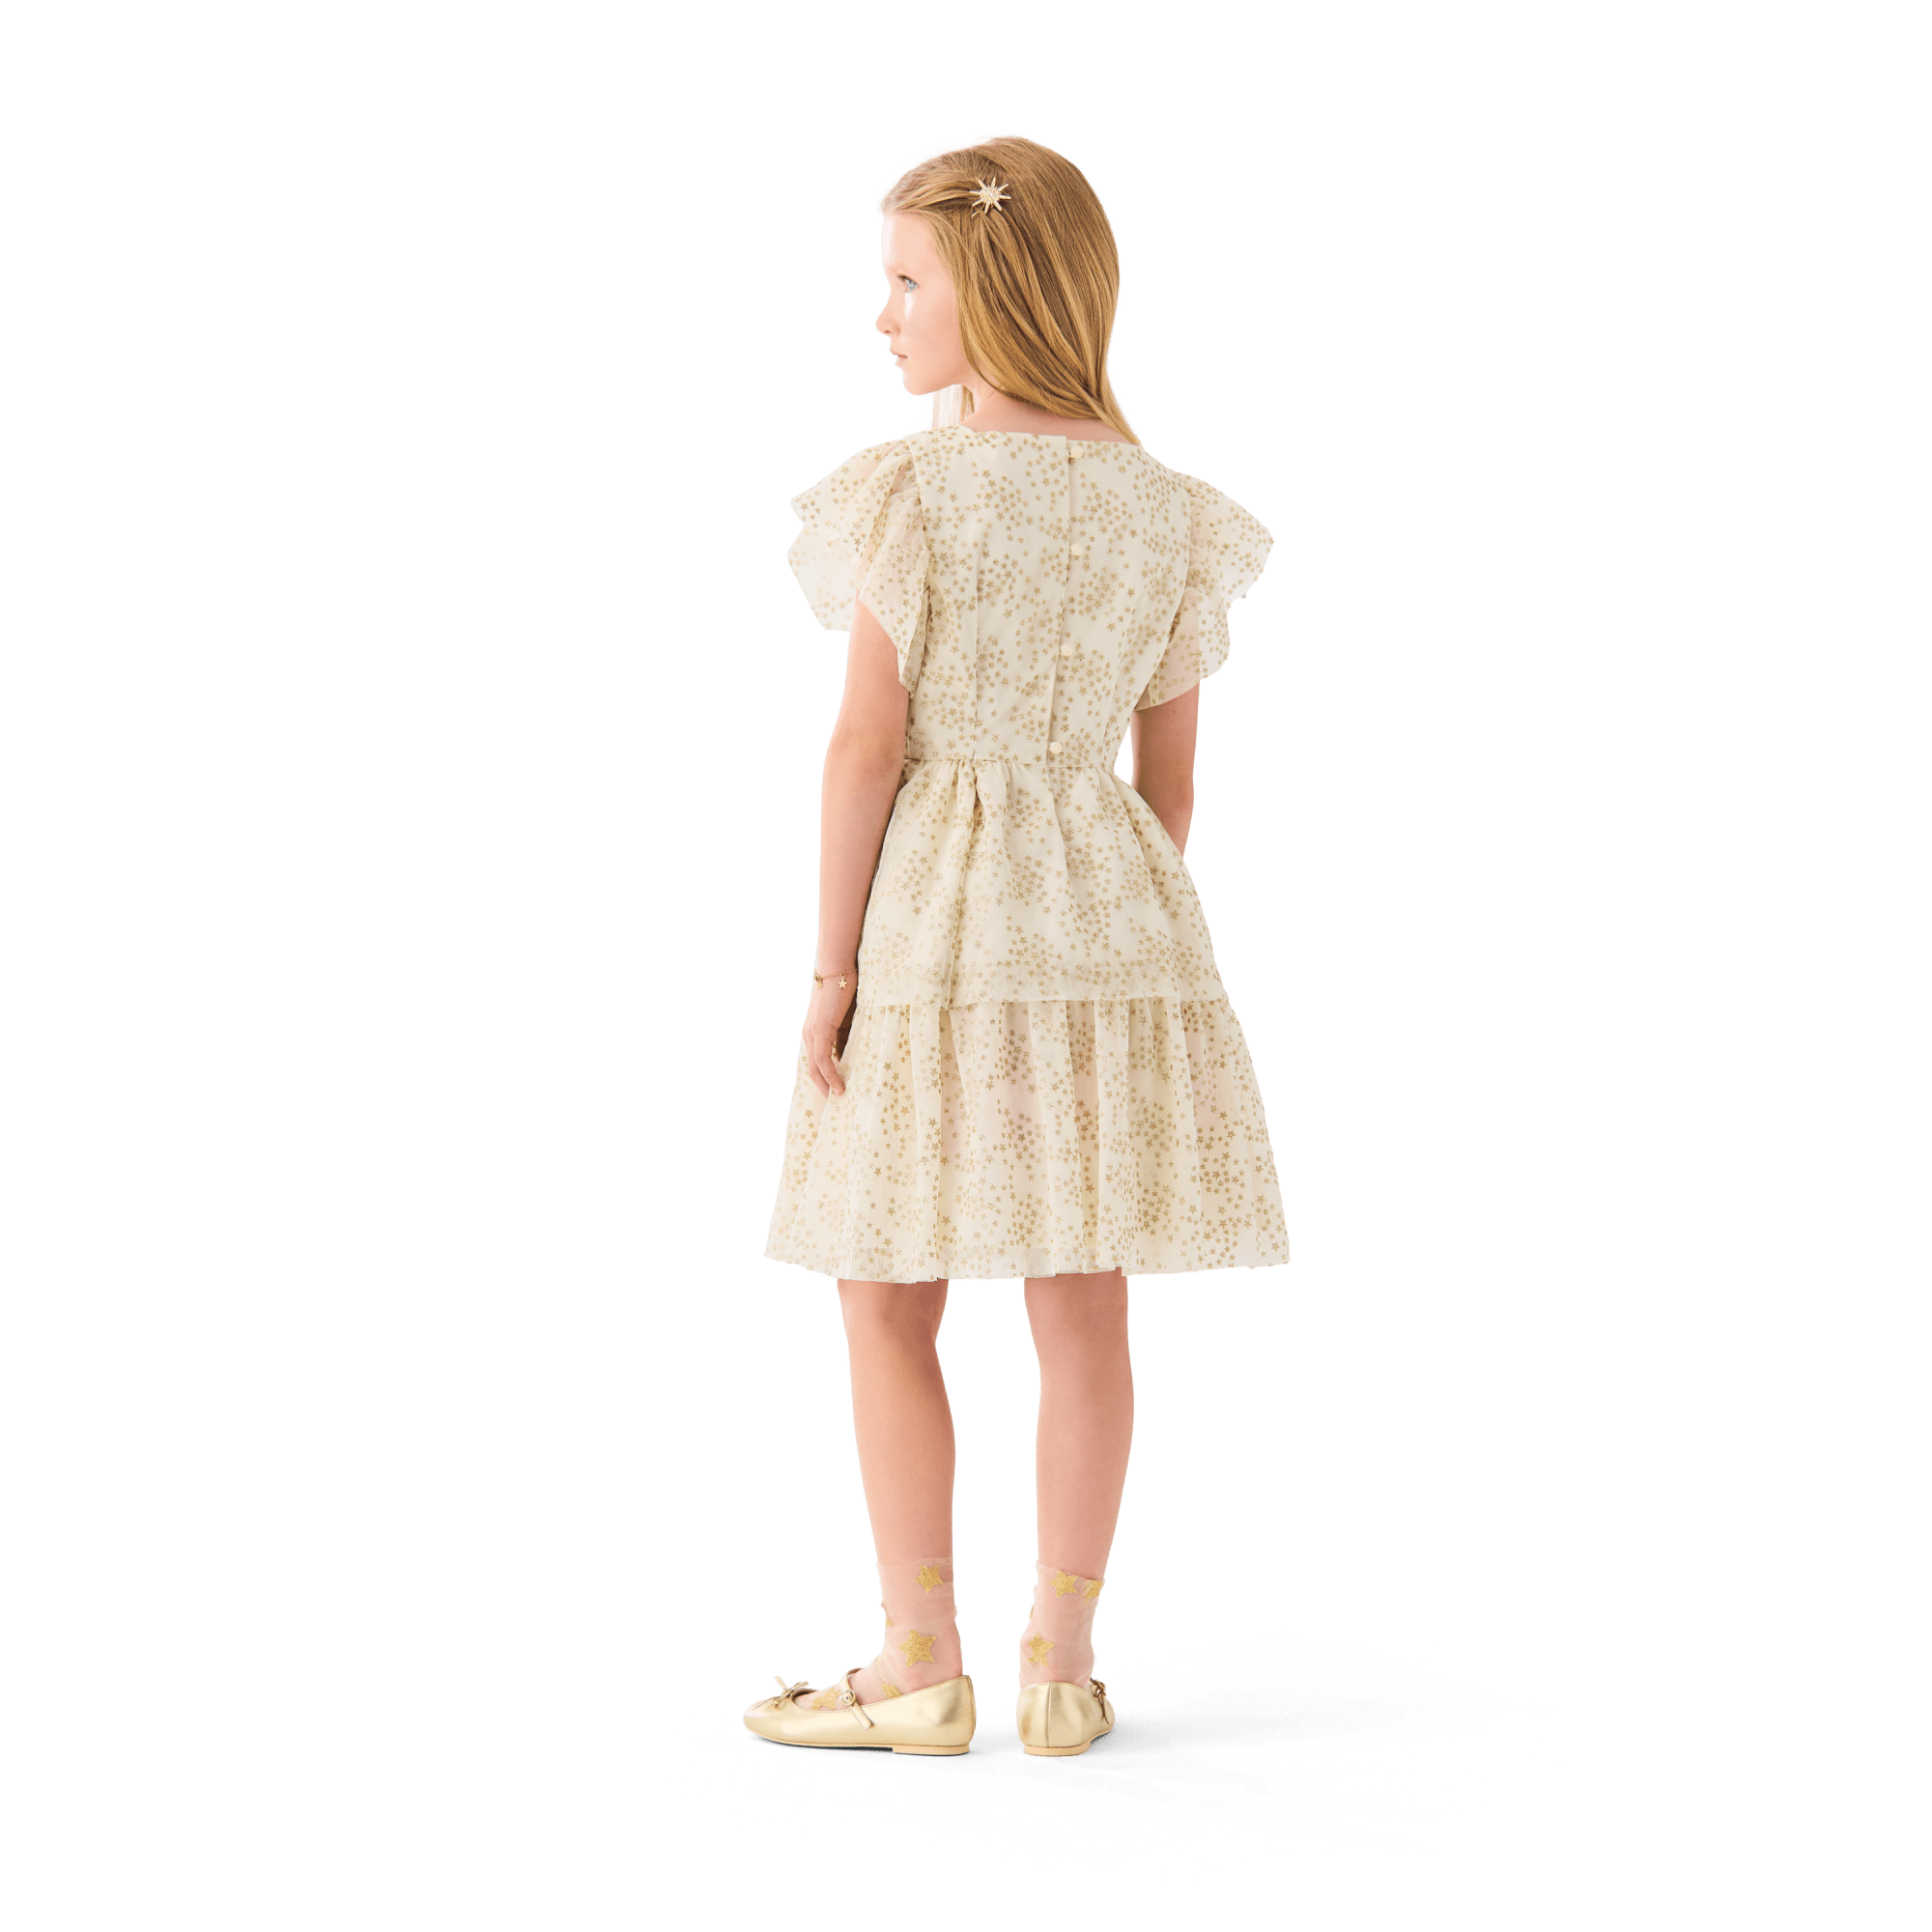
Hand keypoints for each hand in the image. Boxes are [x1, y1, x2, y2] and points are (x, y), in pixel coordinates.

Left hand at [804, 973, 857, 1099]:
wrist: (839, 968)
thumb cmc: (846, 990)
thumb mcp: (848, 1020)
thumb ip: (847, 1037)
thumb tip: (852, 1056)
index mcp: (813, 1032)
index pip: (816, 1062)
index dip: (824, 1079)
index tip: (835, 1094)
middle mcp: (808, 1035)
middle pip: (812, 1070)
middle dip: (823, 1088)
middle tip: (835, 1105)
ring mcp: (812, 1034)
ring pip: (815, 1069)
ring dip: (827, 1086)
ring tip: (839, 1099)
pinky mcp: (819, 1031)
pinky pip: (823, 1061)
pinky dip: (831, 1076)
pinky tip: (840, 1087)